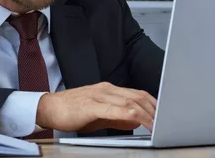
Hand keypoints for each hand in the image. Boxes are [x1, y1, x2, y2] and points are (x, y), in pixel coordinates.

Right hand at [35, 82, 155, 132]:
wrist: (49, 108)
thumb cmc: (71, 111)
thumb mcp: (99, 114)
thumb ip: (117, 117)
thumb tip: (135, 122)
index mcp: (109, 90)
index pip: (137, 94)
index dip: (153, 103)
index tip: (164, 114)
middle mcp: (106, 90)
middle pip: (137, 97)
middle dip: (154, 109)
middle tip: (166, 122)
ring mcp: (99, 96)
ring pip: (129, 102)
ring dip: (146, 114)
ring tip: (157, 124)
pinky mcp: (92, 106)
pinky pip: (116, 109)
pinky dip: (130, 116)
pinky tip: (138, 122)